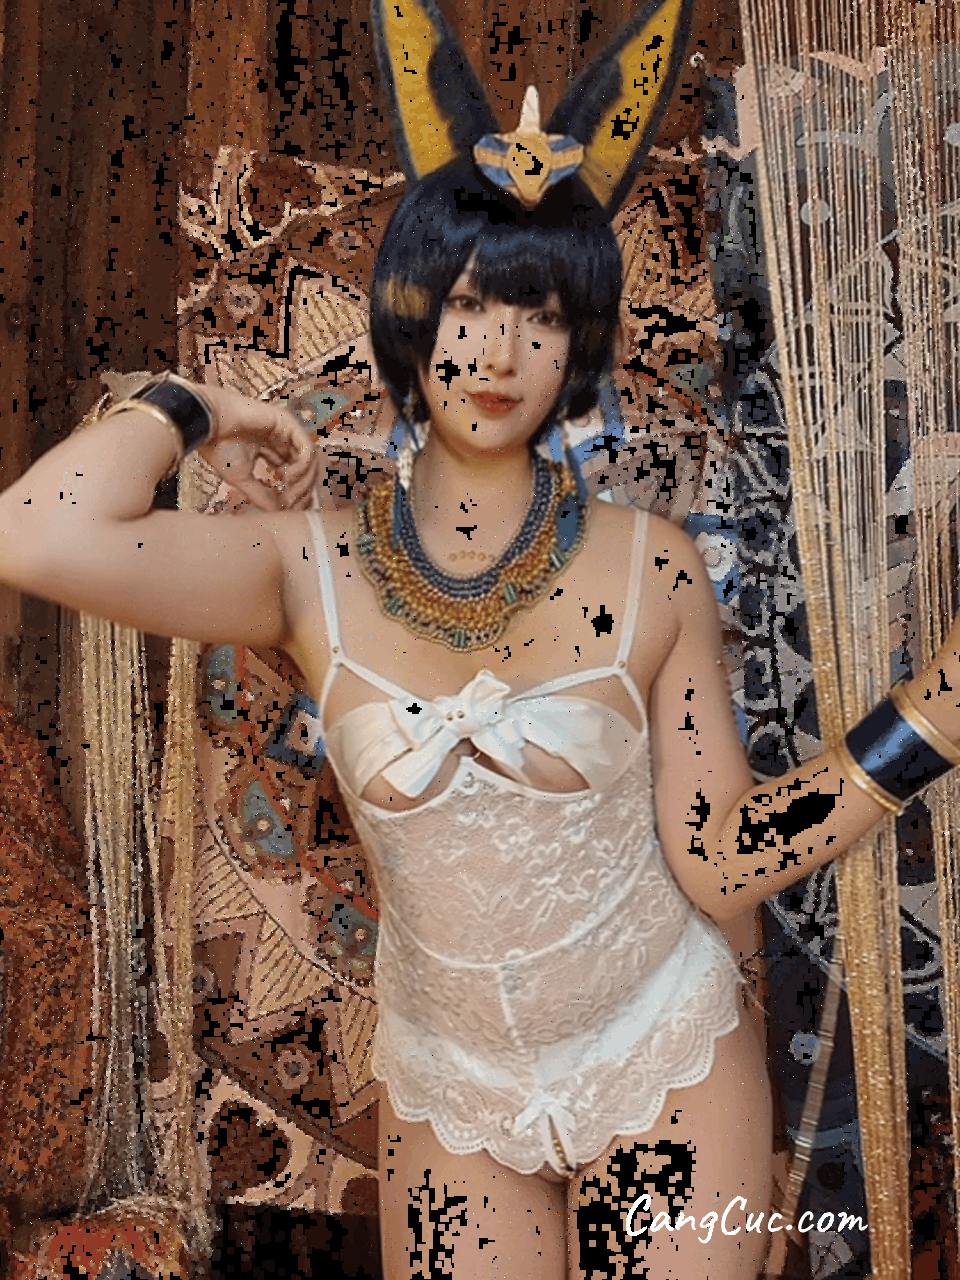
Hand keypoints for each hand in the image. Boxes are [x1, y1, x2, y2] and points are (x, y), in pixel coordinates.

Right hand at [195, 384, 320, 511]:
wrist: (207, 424)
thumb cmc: (218, 447)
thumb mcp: (242, 478)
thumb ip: (262, 495)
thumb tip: (278, 513)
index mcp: (270, 450)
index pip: (293, 474)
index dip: (295, 494)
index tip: (289, 509)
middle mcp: (281, 440)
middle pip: (305, 469)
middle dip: (301, 490)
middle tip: (291, 504)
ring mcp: (286, 431)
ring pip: (310, 460)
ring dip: (303, 481)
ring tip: (288, 491)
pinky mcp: (287, 423)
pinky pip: (306, 449)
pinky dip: (301, 466)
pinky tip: (286, 476)